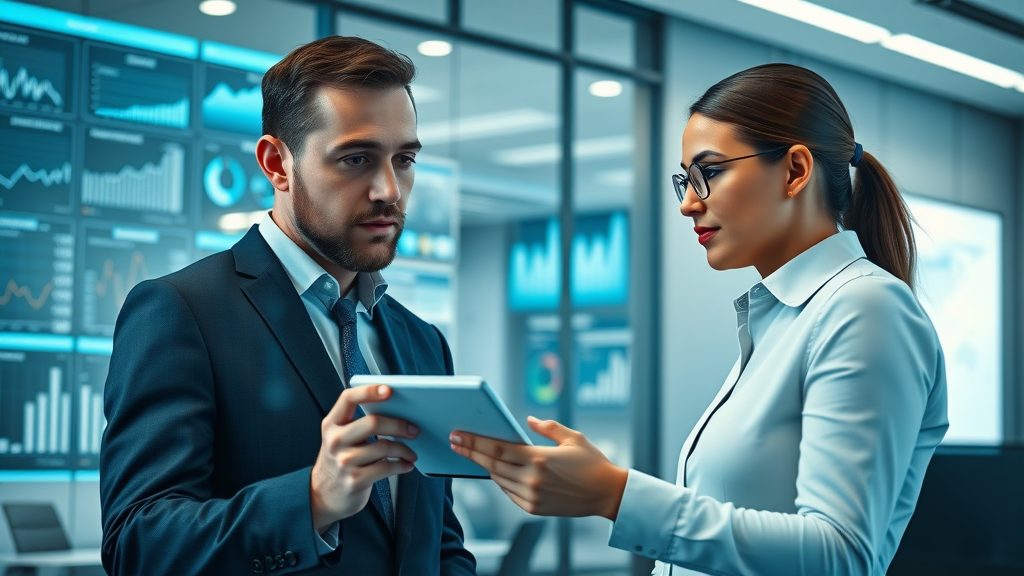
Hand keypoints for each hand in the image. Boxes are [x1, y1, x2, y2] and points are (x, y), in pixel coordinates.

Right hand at [310, 385, 418, 532]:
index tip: (389, 390)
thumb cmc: (339, 461)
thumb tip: (396, 411)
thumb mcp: (340, 438)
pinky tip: (406, 464)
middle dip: (399, 424)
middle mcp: (335, 441)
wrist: (322, 496)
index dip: (369, 391)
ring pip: (384, 447)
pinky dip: (401, 465)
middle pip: (373, 423)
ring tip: (412, 453)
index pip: (348, 398)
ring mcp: (344, 462)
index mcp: (331, 424)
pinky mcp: (355, 480)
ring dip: (405, 449)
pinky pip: (386, 468)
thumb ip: (358, 423)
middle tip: (414, 429)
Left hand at [449, 416, 627, 519]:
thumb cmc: (592, 463)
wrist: (607, 494)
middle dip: (471, 452)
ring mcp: (532, 496)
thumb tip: (528, 420)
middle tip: (455, 443)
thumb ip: (547, 427)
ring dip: (484, 467)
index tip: (458, 435)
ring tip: (474, 454)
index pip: (497, 449)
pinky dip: (500, 481)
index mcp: (539, 458)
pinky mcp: (534, 508)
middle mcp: (532, 479)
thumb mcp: (572, 437)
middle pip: (491, 465)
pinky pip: (509, 493)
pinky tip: (496, 471)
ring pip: (498, 480)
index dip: (474, 442)